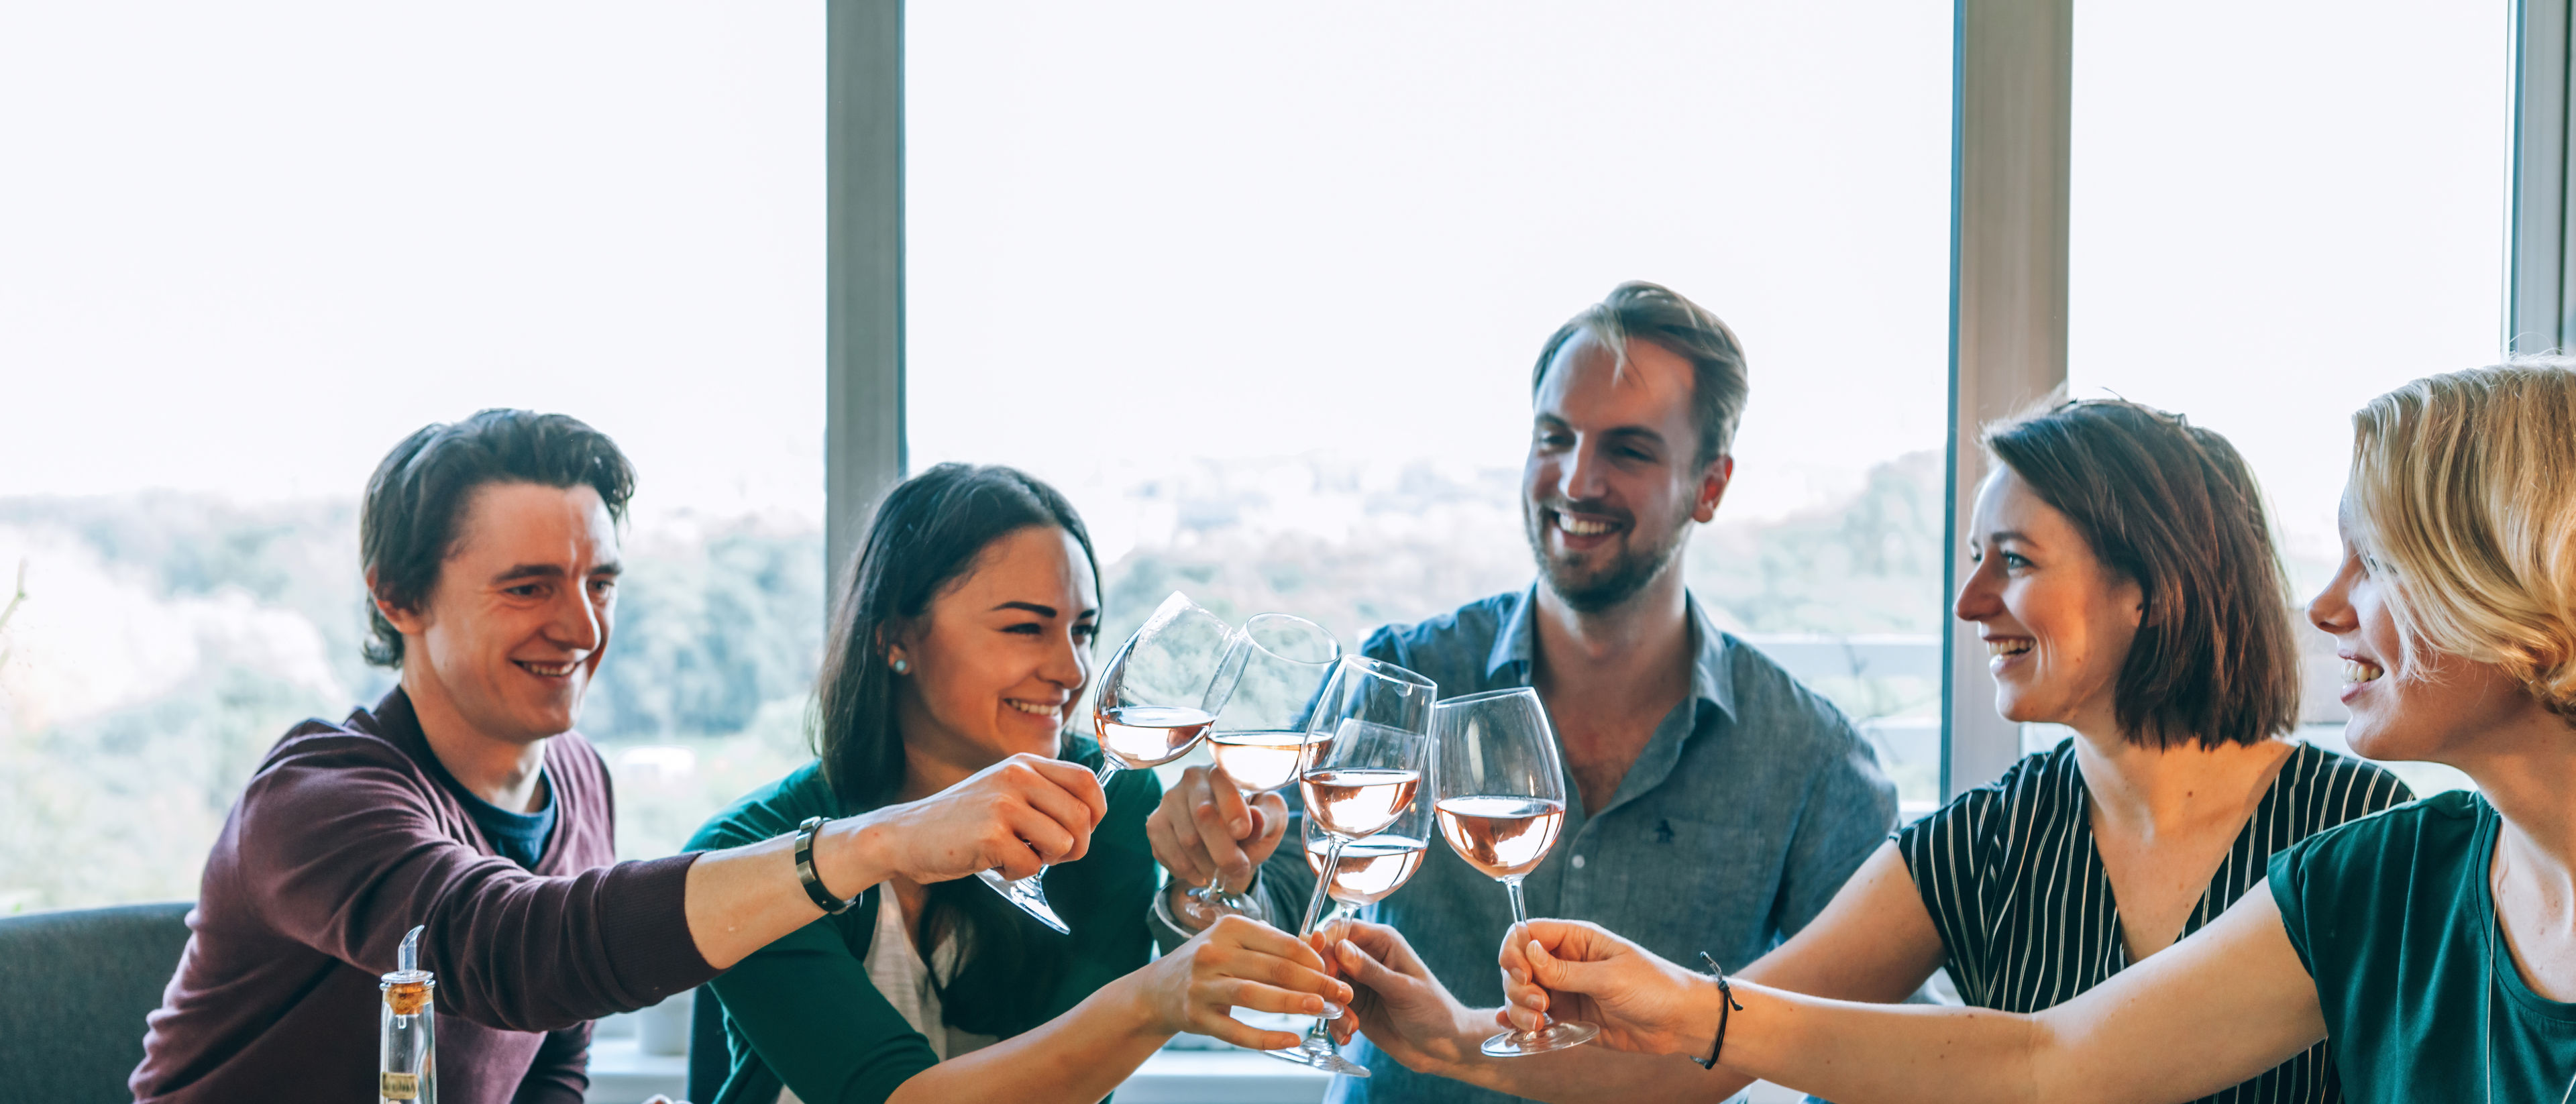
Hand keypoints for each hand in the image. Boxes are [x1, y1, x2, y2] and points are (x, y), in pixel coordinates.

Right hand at [829, 753, 1106, 886]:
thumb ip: (1042, 795)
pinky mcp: (991, 835)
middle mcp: (1017, 777)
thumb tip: (1091, 817)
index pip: (1086, 781)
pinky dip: (1017, 874)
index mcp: (1024, 764)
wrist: (905, 835)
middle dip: (1076, 846)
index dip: (1097, 811)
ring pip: (1064, 843)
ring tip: (1017, 855)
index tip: (1085, 831)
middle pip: (1082, 817)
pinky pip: (1032, 866)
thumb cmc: (961, 821)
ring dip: (1046, 861)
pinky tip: (994, 863)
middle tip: (1050, 855)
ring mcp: (1003, 805)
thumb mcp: (1003, 791)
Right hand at [1133, 914, 1354, 1050]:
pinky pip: (1237, 1031)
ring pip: (1256, 996)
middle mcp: (1213, 953)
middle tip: (1341, 993)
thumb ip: (1275, 941)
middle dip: (1314, 982)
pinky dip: (1266, 1038)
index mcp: (1229, 927)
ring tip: (1323, 1009)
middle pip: (1274, 969)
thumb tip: (1321, 944)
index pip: (1282, 943)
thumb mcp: (1235, 939)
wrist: (1159, 989)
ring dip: (1294, 1003)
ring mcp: (1203, 986)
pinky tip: (1291, 1039)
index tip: (1335, 970)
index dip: (1313, 959)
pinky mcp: (1197, 1017)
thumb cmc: (1209, 961)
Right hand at [1145, 764, 1286, 892]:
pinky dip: (1187, 870)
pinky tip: (1200, 871)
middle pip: (1203, 815)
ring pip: (1187, 840)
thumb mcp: (1271, 819)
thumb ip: (1267, 817)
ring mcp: (1169, 800)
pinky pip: (1167, 852)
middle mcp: (1192, 779)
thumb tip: (1256, 818)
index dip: (1233, 809)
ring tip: (1221, 872)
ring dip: (1208, 865)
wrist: (1229, 842)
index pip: (1223, 783)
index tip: (1244, 833)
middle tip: (1238, 869)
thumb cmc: (1253, 826)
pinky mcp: (1155, 823)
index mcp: (1224, 771)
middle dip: (1224, 850)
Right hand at [1318, 920, 1484, 1073]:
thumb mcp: (1402, 989)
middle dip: (1325, 982)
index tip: (1324, 970)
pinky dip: (1335, 1023)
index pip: (1341, 930)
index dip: (1326, 946)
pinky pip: (1331, 1008)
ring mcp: (1358, 983)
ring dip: (1331, 1007)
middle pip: (1327, 958)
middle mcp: (1366, 958)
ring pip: (1326, 985)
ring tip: (1350, 1026)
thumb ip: (1371, 970)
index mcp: (1382, 942)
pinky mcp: (1354, 1006)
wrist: (1443, 1046)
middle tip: (1337, 1004)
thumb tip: (1340, 947)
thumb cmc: (1433, 1010)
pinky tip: (1348, 1035)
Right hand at [1498, 920, 1711, 1056]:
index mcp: (1577, 940)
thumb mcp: (1610, 977)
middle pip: (1518, 966)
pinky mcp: (1569, 1018)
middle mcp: (1565, 963)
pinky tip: (1514, 1030)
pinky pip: (1535, 1019)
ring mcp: (1565, 991)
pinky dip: (1521, 1024)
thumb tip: (1527, 951)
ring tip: (1539, 1024)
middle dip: (1517, 985)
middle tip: (1539, 1005)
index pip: (1528, 934)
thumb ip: (1565, 970)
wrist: (1679, 1022)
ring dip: (1519, 1008)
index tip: (1521, 974)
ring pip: (1522, 994)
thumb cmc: (1654, 988)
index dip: (1515, 951)